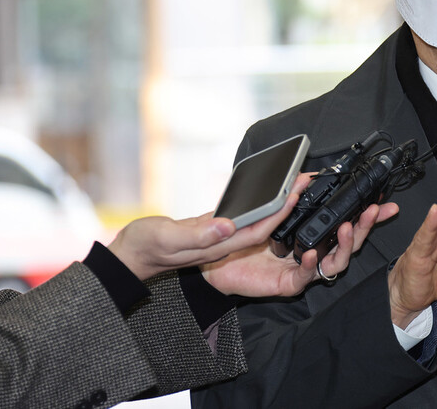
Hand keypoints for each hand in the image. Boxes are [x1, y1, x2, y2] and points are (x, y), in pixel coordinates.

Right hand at [107, 174, 307, 280]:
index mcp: (217, 246)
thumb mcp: (167, 237)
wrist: (131, 254)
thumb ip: (196, 235)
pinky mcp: (213, 229)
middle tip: (305, 181)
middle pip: (264, 225)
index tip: (294, 195)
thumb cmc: (144, 247)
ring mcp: (220, 237)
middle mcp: (224, 243)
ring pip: (256, 220)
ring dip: (277, 202)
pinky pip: (243, 216)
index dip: (277, 214)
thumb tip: (226, 226)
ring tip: (295, 181)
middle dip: (287, 205)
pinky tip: (268, 190)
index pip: (256, 231)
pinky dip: (257, 203)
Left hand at [202, 200, 398, 296]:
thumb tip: (307, 174)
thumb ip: (291, 192)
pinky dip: (310, 265)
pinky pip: (304, 277)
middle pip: (350, 244)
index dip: (369, 216)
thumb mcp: (271, 207)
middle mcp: (315, 253)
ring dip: (344, 245)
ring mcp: (303, 269)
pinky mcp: (287, 283)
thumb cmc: (246, 233)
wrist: (217, 255)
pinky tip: (312, 253)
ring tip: (346, 227)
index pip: (349, 224)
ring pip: (335, 263)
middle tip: (372, 211)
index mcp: (316, 234)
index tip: (386, 203)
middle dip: (365, 227)